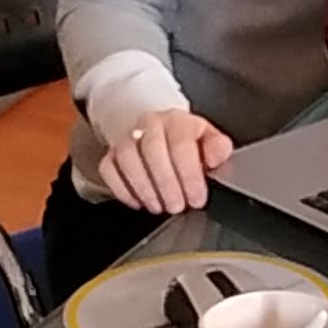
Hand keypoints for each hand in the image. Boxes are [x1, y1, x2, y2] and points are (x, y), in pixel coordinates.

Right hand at [97, 107, 231, 215]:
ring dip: (144, 188)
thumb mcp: (209, 141)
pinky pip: (109, 169)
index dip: (189, 175)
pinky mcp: (111, 153)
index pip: (181, 144)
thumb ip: (218, 148)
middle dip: (166, 184)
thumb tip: (217, 156)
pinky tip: (139, 202)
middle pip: (152, 150)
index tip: (196, 198)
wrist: (160, 132)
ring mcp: (127, 137)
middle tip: (177, 206)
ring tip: (159, 206)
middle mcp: (150, 125)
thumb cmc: (186, 142)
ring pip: (128, 158)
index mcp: (178, 121)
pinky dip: (122, 189)